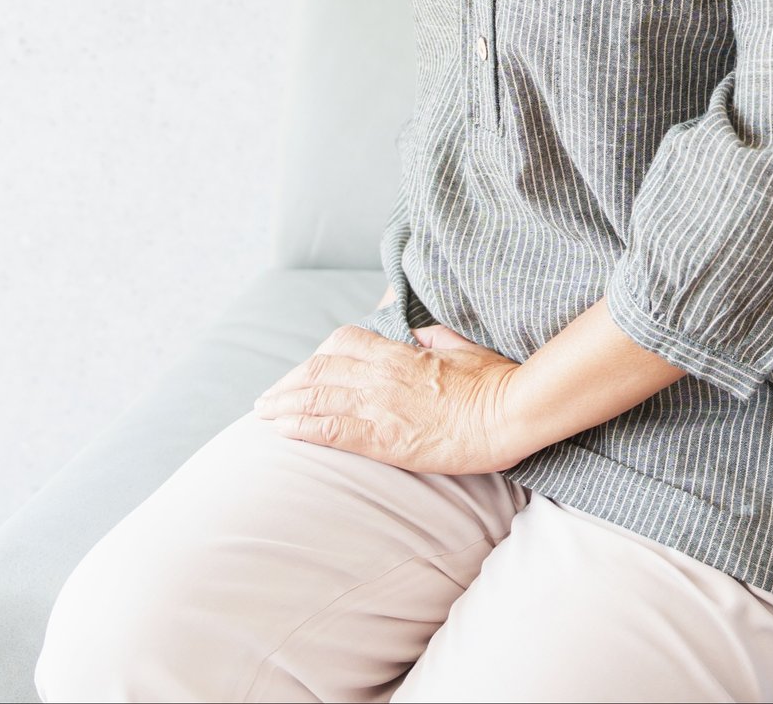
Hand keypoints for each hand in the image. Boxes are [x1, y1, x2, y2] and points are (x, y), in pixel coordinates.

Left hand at [255, 322, 532, 474]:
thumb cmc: (495, 382)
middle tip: (268, 399)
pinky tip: (281, 432)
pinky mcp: (383, 439)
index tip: (301, 371)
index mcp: (401, 352)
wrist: (510, 413)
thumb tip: (421, 334)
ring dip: (283, 406)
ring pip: (315, 399)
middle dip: (287, 384)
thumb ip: (437, 339)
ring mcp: (380, 406)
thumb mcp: (464, 348)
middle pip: (318, 371)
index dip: (314, 357)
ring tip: (262, 415)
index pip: (341, 343)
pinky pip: (329, 429)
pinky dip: (300, 428)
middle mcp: (381, 375)